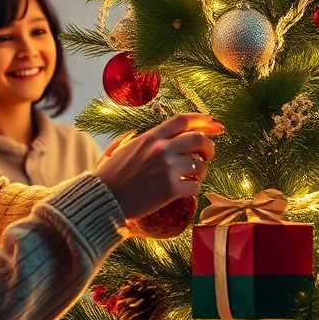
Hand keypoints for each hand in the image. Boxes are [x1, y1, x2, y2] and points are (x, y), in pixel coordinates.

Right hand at [96, 114, 222, 220]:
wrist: (103, 199)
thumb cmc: (110, 176)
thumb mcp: (122, 148)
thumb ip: (140, 139)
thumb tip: (150, 133)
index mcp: (151, 137)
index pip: (183, 120)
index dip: (203, 120)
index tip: (215, 124)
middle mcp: (161, 149)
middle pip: (199, 139)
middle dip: (209, 146)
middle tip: (208, 155)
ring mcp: (167, 169)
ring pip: (200, 166)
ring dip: (201, 172)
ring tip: (193, 176)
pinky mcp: (171, 189)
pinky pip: (195, 186)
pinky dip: (194, 188)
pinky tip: (186, 189)